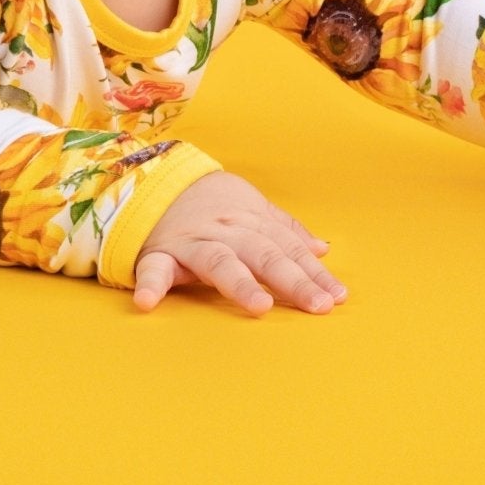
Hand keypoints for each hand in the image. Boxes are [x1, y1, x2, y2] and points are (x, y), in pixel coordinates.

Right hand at [133, 170, 347, 316]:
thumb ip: (284, 229)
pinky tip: (148, 303)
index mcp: (249, 223)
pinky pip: (154, 270)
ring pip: (219, 261)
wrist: (154, 179)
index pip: (288, 248)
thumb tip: (322, 249)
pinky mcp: (158, 254)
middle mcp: (225, 232)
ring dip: (239, 283)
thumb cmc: (210, 202)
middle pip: (264, 255)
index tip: (337, 295)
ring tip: (261, 306)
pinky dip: (151, 285)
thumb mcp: (250, 207)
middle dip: (293, 280)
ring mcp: (192, 243)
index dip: (314, 272)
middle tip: (319, 305)